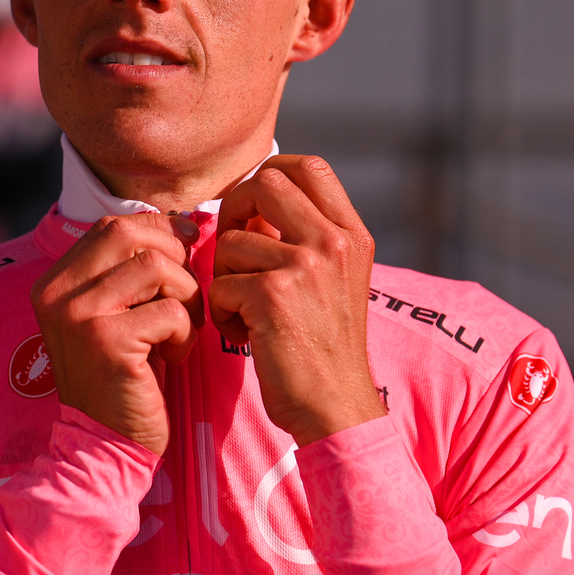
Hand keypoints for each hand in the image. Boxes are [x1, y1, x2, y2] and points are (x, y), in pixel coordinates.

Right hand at [30, 213, 202, 454]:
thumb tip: (181, 222)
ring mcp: (79, 316)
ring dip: (185, 297)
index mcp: (54, 282)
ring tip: (180, 330)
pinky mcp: (108, 341)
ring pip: (157, 267)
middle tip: (185, 294)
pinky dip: (185, 332)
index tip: (187, 245)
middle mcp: (58, 293)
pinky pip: (170, 310)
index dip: (157, 228)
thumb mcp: (114, 313)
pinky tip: (174, 356)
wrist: (104, 444)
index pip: (112, 226)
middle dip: (174, 257)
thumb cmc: (122, 374)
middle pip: (132, 235)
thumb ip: (129, 270)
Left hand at [210, 155, 386, 446]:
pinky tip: (244, 335)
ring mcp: (306, 266)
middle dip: (234, 212)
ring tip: (244, 311)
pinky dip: (222, 311)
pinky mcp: (274, 296)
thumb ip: (304, 236)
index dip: (270, 175)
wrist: (335, 408)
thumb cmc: (323, 347)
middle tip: (234, 253)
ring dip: (224, 276)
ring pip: (233, 240)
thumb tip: (254, 200)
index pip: (308, 166)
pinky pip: (222, 282)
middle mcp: (334, 242)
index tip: (253, 209)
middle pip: (265, 184)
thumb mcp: (332, 280)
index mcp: (352, 234)